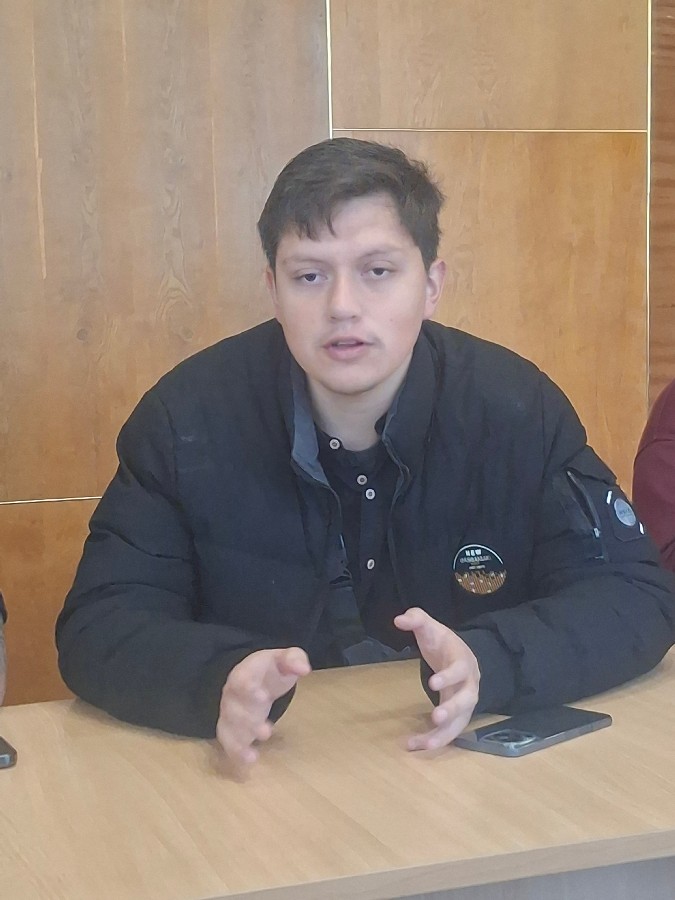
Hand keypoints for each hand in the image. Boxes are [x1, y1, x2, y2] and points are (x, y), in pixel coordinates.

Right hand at [217, 647, 310, 768]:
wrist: (253, 677)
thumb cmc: (270, 669)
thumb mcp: (283, 659)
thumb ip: (293, 659)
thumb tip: (304, 669)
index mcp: (244, 674)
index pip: (242, 680)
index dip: (250, 690)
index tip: (264, 699)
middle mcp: (232, 695)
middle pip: (234, 709)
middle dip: (248, 722)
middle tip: (265, 733)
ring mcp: (230, 713)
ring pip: (229, 728)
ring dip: (240, 742)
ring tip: (253, 756)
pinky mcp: (231, 729)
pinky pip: (228, 742)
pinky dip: (235, 753)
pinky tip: (248, 762)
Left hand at [395, 607, 479, 750]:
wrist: (460, 656)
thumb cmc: (444, 643)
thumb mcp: (431, 627)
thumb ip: (416, 619)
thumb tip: (399, 619)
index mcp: (463, 662)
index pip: (460, 669)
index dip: (449, 676)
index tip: (433, 683)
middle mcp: (469, 685)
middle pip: (467, 700)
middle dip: (453, 709)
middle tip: (436, 717)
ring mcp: (465, 703)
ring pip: (460, 722)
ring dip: (444, 734)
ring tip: (423, 745)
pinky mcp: (457, 716)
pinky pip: (449, 731)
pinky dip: (434, 740)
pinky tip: (414, 746)